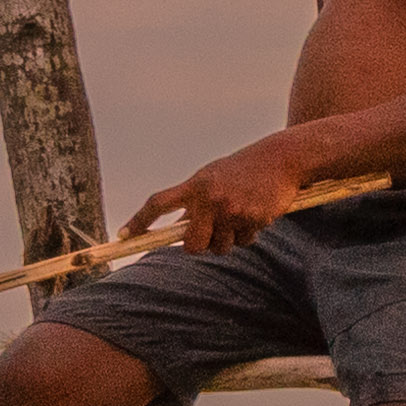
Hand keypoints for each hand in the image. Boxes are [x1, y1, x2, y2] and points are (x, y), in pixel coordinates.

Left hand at [123, 140, 318, 253]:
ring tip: (240, 217)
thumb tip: (181, 230)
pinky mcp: (252, 219)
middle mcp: (210, 198)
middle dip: (200, 246)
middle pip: (192, 245)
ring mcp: (231, 211)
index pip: (159, 203)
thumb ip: (196, 200)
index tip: (124, 236)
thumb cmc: (245, 168)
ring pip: (220, 247)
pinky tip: (257, 214)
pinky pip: (244, 242)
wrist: (281, 158)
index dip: (139, 220)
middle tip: (211, 236)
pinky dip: (248, 234)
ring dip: (228, 240)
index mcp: (196, 185)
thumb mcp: (213, 176)